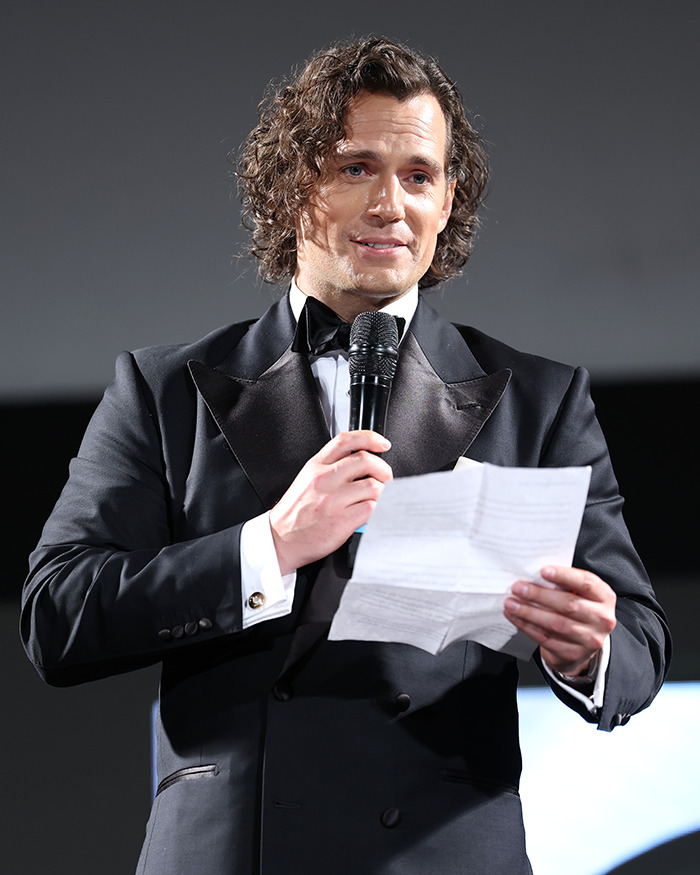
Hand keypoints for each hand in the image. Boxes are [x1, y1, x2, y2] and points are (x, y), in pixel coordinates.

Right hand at [269, 430, 392, 573]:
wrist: (281, 539)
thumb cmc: (296, 512)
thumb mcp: (307, 478)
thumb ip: (331, 466)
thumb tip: (361, 460)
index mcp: (316, 466)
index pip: (346, 440)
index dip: (370, 438)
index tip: (383, 445)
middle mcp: (324, 479)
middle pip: (366, 460)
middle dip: (383, 469)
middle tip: (385, 477)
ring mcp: (333, 500)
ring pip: (373, 486)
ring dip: (380, 493)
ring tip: (372, 499)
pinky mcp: (341, 521)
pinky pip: (371, 508)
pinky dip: (374, 510)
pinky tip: (366, 512)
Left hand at [503, 565, 615, 675]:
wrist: (582, 645)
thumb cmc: (578, 609)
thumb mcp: (580, 594)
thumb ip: (565, 583)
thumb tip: (534, 573)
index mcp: (604, 597)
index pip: (587, 583)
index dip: (565, 576)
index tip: (543, 571)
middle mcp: (602, 619)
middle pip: (569, 604)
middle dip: (539, 595)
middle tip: (518, 588)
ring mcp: (589, 639)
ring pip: (555, 623)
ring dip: (529, 612)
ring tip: (511, 603)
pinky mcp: (573, 653)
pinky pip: (545, 638)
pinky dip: (526, 626)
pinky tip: (515, 617)